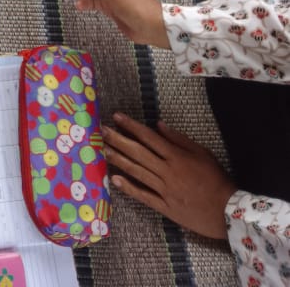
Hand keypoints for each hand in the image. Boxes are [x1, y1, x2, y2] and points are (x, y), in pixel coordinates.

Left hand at [104, 114, 233, 238]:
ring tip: (102, 150)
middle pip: (137, 152)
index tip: (116, 116)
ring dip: (118, 160)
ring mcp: (164, 190)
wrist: (227, 212)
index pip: (148, 137)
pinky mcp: (165, 207)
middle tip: (100, 130)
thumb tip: (158, 124)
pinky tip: (114, 179)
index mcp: (176, 156)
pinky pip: (143, 195)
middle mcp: (167, 171)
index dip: (131, 126)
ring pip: (137, 172)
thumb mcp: (202, 153)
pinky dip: (128, 187)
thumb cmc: (216, 179)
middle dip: (117, 139)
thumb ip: (178, 139)